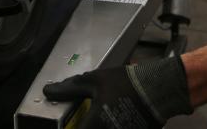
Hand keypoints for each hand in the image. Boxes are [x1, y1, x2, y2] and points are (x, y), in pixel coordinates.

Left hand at [43, 56, 192, 128]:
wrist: (158, 89)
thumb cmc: (124, 84)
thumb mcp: (94, 81)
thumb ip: (70, 88)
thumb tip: (48, 91)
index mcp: (93, 126)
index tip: (62, 125)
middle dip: (83, 127)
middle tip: (84, 119)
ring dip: (95, 127)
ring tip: (96, 118)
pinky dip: (110, 126)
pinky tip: (110, 119)